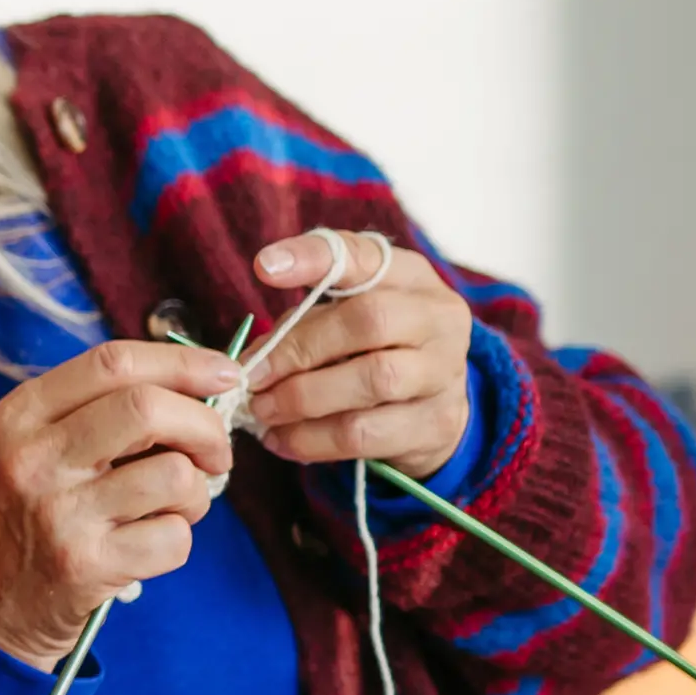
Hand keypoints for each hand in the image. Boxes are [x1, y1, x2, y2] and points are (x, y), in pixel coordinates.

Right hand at [0, 339, 246, 668]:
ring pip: (174, 475)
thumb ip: (99, 411)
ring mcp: (59, 513)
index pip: (112, 362)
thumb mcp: (35, 448)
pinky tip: (148, 544)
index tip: (225, 375)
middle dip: (205, 427)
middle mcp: (33, 458)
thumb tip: (202, 386)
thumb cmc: (28, 516)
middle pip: (147, 408)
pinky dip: (178, 540)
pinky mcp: (86, 564)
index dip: (183, 363)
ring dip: (196, 493)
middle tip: (214, 452)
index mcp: (19, 417)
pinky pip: (175, 537)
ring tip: (171, 506)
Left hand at [242, 229, 470, 479]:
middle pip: (369, 322)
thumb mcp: (341, 314)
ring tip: (262, 411)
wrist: (431, 402)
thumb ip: (300, 322)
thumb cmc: (370, 347)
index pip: (363, 254)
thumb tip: (250, 360)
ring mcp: (445, 373)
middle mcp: (438, 319)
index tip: (263, 267)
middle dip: (298, 349)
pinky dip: (313, 439)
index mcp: (410, 277)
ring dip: (302, 400)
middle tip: (252, 375)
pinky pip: (367, 435)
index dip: (312, 258)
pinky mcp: (435, 426)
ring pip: (373, 382)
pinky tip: (282, 439)